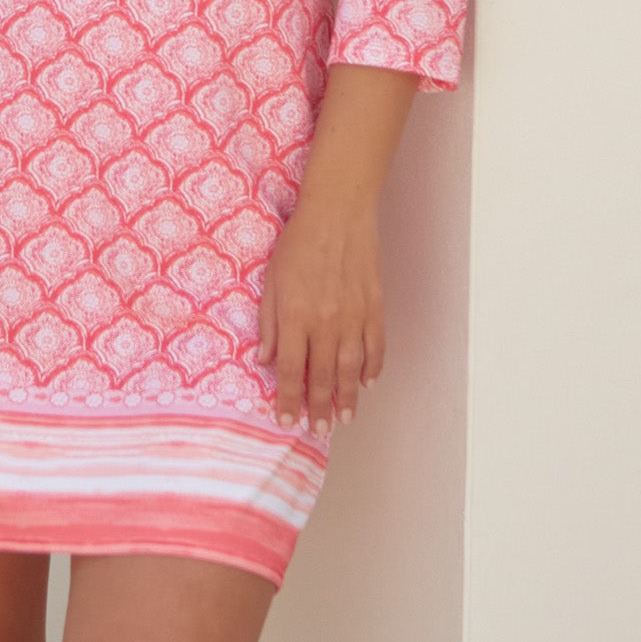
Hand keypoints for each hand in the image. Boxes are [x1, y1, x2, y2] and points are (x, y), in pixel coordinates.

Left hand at [256, 198, 384, 436]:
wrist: (338, 212)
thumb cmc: (299, 242)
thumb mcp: (272, 279)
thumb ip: (268, 322)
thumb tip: (264, 359)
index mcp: (296, 316)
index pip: (291, 370)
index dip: (288, 399)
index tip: (286, 419)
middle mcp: (326, 323)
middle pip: (323, 377)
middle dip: (320, 407)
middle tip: (319, 429)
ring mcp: (354, 317)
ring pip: (352, 369)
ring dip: (348, 397)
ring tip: (345, 418)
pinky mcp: (374, 306)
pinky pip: (376, 346)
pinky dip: (373, 367)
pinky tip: (368, 382)